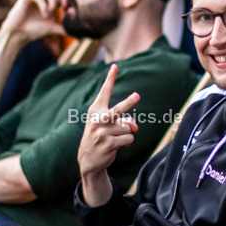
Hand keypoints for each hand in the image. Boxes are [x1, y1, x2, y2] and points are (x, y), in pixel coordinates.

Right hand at [0, 0, 68, 43]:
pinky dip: (44, 6)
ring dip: (52, 4)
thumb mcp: (54, 29)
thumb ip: (66, 30)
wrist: (19, 34)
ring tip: (48, 16)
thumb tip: (81, 39)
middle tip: (64, 6)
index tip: (72, 3)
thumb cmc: (34, 31)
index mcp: (51, 2)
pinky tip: (44, 15)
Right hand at [77, 64, 138, 178]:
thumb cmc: (100, 136)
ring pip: (128, 127)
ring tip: (114, 138)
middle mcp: (98, 120)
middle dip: (128, 103)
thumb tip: (135, 126)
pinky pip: (128, 138)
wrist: (88, 159)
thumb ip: (122, 120)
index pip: (104, 92)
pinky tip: (116, 146)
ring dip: (126, 133)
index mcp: (95, 111)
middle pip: (118, 110)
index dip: (110, 79)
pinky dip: (126, 142)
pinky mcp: (108, 144)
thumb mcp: (108, 126)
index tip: (115, 66)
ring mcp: (102, 132)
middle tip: (137, 96)